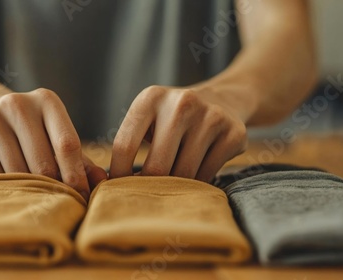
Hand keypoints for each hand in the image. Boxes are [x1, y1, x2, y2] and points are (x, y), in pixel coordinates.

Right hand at [0, 88, 106, 197]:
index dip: (76, 176)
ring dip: (29, 190)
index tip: (81, 198)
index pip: (67, 144)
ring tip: (36, 200)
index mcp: (46, 100)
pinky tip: (10, 189)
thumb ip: (79, 159)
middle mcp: (17, 103)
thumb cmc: (28, 130)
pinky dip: (4, 187)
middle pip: (43, 161)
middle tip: (60, 206)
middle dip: (54, 188)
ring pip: (17, 170)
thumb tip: (101, 182)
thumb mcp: (54, 135)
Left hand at [110, 85, 248, 182]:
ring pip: (184, 174)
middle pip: (156, 167)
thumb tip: (109, 185)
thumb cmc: (173, 118)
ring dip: (175, 187)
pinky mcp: (234, 133)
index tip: (116, 191)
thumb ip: (130, 142)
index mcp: (151, 97)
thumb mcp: (148, 117)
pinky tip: (194, 177)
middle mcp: (182, 103)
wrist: (224, 99)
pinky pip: (207, 174)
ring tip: (170, 188)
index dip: (118, 175)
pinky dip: (198, 183)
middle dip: (148, 187)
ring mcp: (211, 116)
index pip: (124, 146)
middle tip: (145, 197)